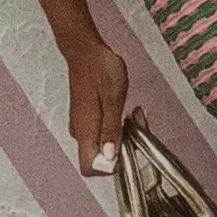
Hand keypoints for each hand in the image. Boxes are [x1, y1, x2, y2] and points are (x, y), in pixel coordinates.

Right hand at [64, 42, 131, 171]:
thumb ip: (111, 129)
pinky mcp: (88, 119)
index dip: (110, 166)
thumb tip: (110, 156)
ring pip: (104, 145)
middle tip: (136, 124)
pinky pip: (104, 133)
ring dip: (122, 135)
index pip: (89, 167)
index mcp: (85, 130)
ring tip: (133, 113)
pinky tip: (124, 111)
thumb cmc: (99, 69)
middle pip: (100, 159)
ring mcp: (84, 126)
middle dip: (123, 147)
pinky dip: (117, 127)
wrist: (86, 50)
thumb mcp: (113, 99)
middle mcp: (81, 132)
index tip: (126, 148)